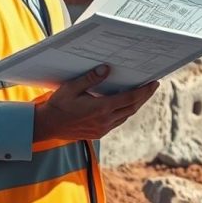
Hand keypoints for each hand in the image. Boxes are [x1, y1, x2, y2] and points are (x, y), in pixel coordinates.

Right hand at [33, 65, 159, 141]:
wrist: (47, 126)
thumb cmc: (58, 105)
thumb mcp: (71, 88)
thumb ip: (90, 78)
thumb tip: (106, 69)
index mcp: (100, 108)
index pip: (129, 98)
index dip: (144, 91)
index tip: (154, 83)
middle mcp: (105, 121)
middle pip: (132, 107)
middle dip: (144, 96)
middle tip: (154, 85)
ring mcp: (103, 129)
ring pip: (126, 115)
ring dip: (136, 104)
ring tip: (143, 93)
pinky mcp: (99, 133)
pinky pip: (118, 121)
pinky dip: (126, 111)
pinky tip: (126, 104)